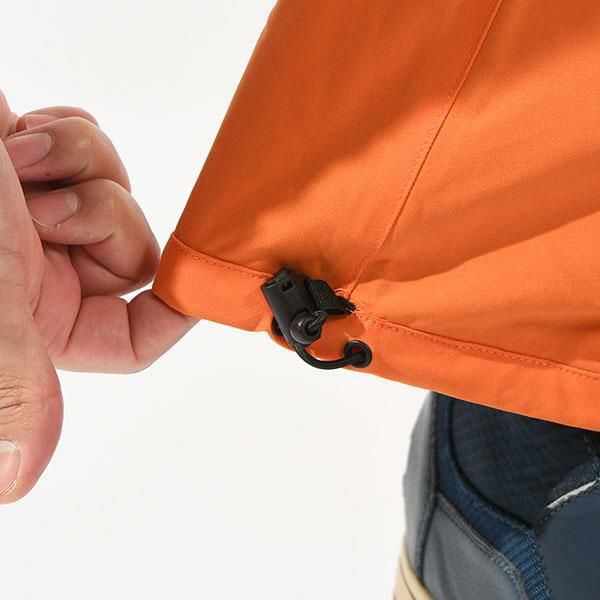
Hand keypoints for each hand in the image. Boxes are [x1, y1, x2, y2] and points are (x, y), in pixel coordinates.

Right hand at [0, 92, 195, 502]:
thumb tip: (16, 482)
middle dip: (104, 219)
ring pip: (115, 196)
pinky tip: (11, 141)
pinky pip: (92, 148)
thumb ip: (8, 383)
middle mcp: (31, 274)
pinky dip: (64, 134)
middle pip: (134, 258)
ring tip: (11, 166)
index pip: (128, 341)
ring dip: (78, 168)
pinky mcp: (28, 163)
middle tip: (39, 208)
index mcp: (27, 324)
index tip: (192, 285)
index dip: (169, 318)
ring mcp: (31, 216)